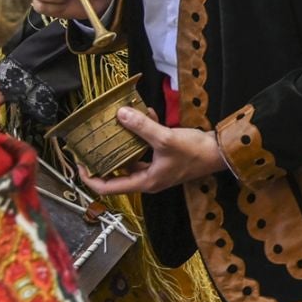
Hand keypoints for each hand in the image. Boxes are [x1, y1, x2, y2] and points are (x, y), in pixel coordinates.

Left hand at [79, 108, 225, 196]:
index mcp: (144, 182)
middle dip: (106, 155)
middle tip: (94, 141)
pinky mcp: (166, 159)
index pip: (107, 187)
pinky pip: (148, 148)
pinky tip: (146, 115)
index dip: (89, 178)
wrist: (222, 153)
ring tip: (118, 123)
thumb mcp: (166, 139)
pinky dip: (144, 134)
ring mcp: (158, 169)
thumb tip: (120, 114)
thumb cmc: (195, 152)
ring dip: (126, 140)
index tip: (79, 164)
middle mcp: (148, 179)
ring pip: (133, 157)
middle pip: (118, 172)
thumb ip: (142, 126)